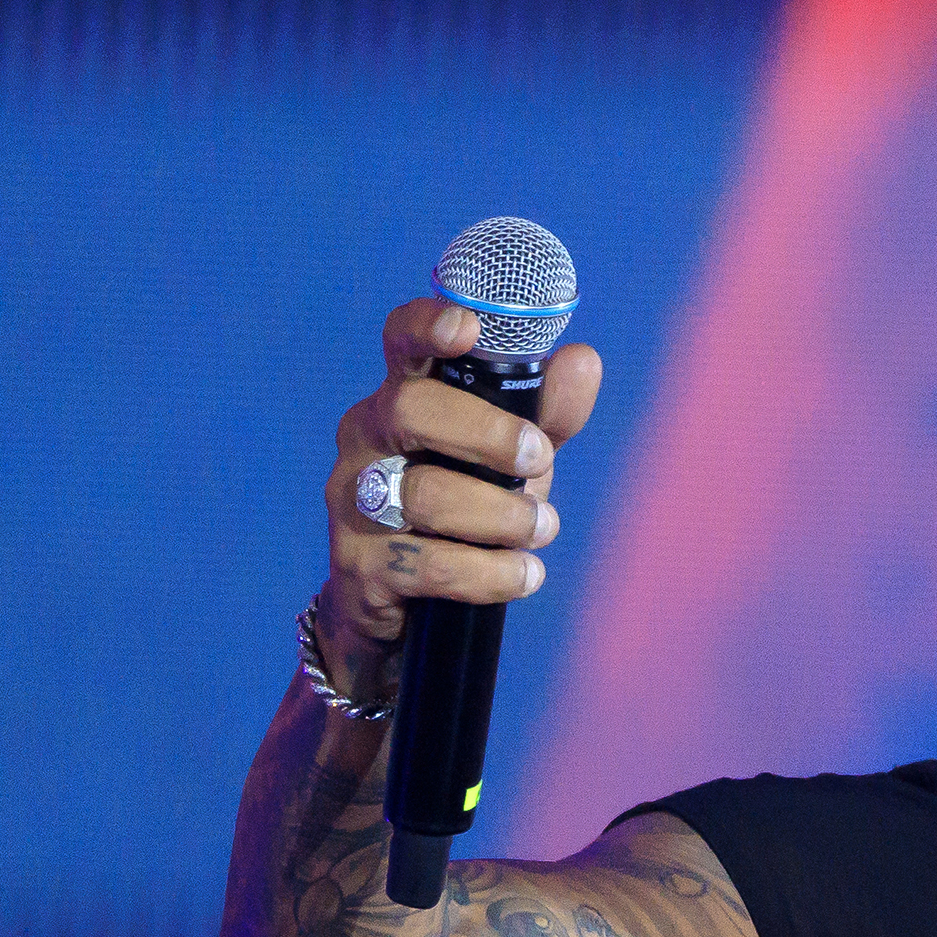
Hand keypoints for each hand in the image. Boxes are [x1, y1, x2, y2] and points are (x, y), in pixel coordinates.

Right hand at [314, 298, 603, 688]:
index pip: (399, 345)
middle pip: (411, 411)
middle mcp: (365, 440)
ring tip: (541, 529)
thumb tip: (582, 360)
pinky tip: (525, 574)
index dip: (426, 326)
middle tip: (540, 460)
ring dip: (502, 515)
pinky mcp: (360, 566)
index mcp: (401, 399)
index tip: (468, 327)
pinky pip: (430, 565)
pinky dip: (491, 573)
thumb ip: (546, 415)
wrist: (405, 610)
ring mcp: (354, 503)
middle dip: (487, 434)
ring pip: (426, 494)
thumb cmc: (463, 514)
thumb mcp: (510, 462)